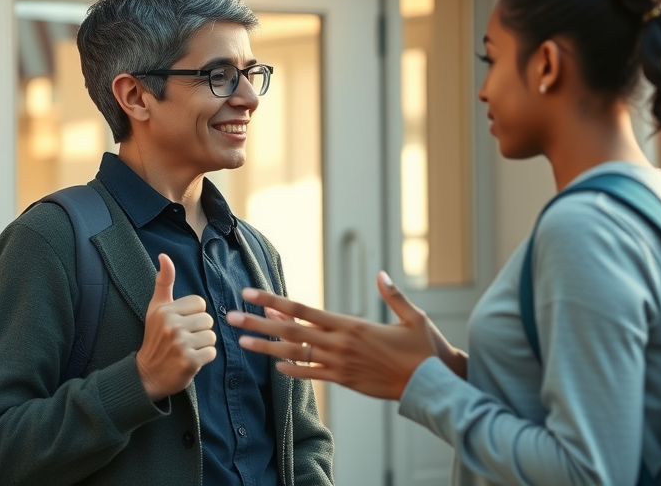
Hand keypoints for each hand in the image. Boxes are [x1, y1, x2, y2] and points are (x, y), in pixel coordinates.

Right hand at [136, 254, 216, 401]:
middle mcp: (172, 325)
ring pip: (212, 336)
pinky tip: (190, 360)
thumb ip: (164, 282)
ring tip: (187, 349)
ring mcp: (180, 344)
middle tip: (183, 339)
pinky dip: (204, 358)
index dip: (193, 314)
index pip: (200, 303)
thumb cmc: (154, 338)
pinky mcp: (189, 361)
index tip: (180, 324)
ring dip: (203, 345)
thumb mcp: (156, 308)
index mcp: (165, 310)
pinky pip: (212, 352)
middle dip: (200, 330)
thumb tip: (164, 256)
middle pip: (208, 320)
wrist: (146, 374)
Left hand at [226, 271, 438, 399]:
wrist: (429, 385)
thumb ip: (393, 295)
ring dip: (266, 347)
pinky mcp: (344, 381)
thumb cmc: (424, 349)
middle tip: (230, 315)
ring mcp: (339, 365)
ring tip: (242, 340)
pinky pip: (312, 375)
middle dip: (258, 322)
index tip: (252, 293)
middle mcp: (340, 345)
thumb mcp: (413, 317)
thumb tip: (381, 274)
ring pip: (295, 354)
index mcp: (351, 325)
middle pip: (290, 330)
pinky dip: (293, 370)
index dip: (274, 300)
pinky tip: (276, 365)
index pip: (303, 310)